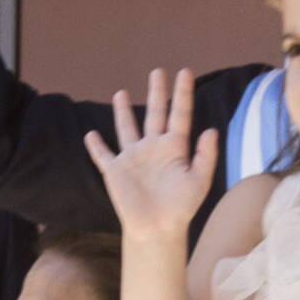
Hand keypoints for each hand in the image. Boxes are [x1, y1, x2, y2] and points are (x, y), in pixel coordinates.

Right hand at [84, 69, 219, 241]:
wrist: (158, 228)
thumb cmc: (181, 207)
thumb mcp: (199, 180)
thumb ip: (205, 155)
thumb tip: (210, 129)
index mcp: (174, 147)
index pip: (180, 114)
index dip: (182, 93)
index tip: (184, 72)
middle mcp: (153, 148)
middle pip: (154, 114)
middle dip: (157, 93)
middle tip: (158, 71)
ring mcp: (133, 158)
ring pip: (127, 128)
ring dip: (123, 112)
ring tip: (121, 93)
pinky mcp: (115, 171)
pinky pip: (103, 155)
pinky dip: (95, 146)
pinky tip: (90, 134)